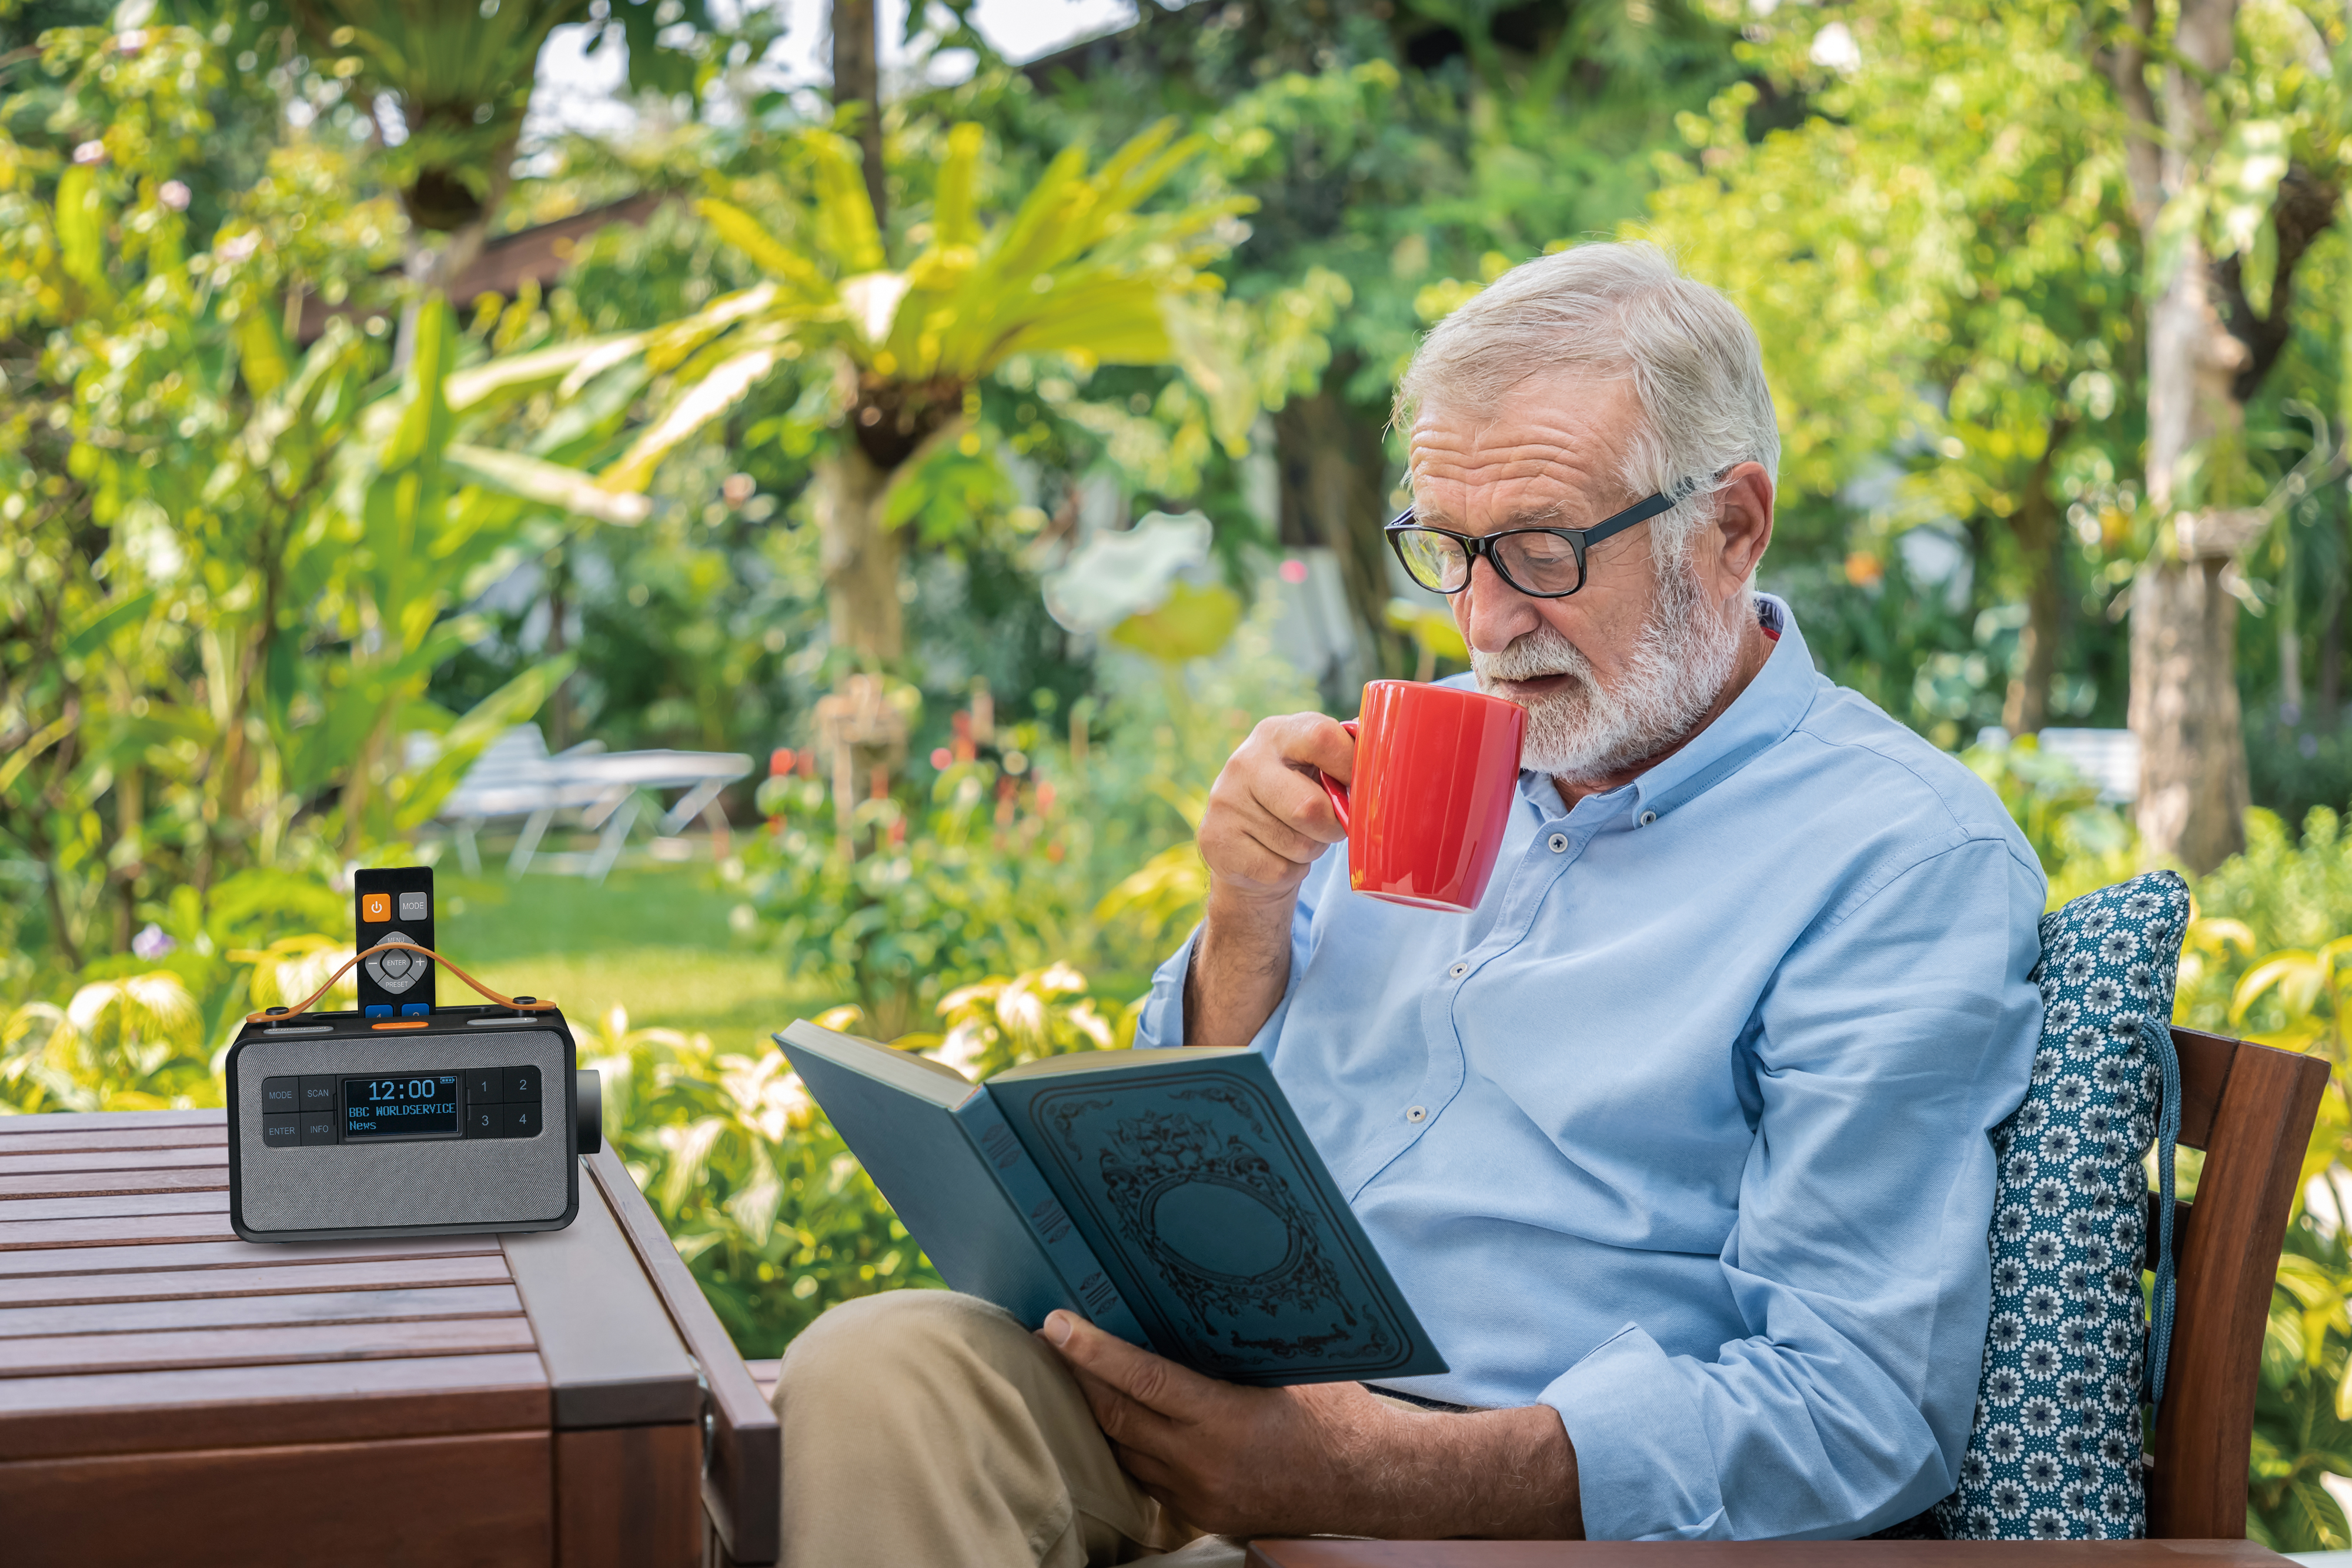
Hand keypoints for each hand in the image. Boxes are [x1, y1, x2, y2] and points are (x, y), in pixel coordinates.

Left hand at [1039, 1309, 1405, 1536]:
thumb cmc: (1337, 1413)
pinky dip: (1126, 1445)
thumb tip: (1187, 1300)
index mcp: (1227, 1421)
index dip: (1094, 1352)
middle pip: (1116, 1418)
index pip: (1143, 1382)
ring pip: (1123, 1452)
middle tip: (1044, 1339)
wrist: (1371, 1484)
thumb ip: (1237, 1347)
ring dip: (1095, 1413)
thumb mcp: (1290, 1366)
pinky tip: (1117, 1418)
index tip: (1056, 1325)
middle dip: (1075, 1376)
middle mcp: (1204, 1465)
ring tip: (1071, 1373)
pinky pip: (1147, 1478)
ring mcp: (1199, 1497)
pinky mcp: (1202, 1516)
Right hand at [1197, 713, 1353, 908]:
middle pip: (1309, 808)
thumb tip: (1391, 766)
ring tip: (1298, 839)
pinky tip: (1276, 856)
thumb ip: (1345, 759)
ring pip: (1297, 844)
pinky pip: (1279, 869)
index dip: (1352, 768)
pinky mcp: (1216, 840)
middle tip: (1332, 826)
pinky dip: (1290, 871)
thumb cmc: (1297, 797)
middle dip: (1332, 826)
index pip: (1323, 738)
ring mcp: (1225, 801)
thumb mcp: (1315, 768)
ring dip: (1311, 850)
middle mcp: (1244, 761)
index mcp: (1277, 733)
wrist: (1243, 843)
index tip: (1362, 789)